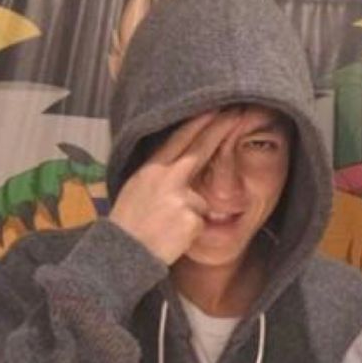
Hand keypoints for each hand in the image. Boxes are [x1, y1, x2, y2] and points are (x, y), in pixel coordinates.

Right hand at [110, 112, 234, 264]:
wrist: (123, 254)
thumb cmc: (130, 224)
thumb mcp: (136, 190)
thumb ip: (160, 176)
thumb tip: (181, 165)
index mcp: (150, 170)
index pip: (179, 140)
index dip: (198, 123)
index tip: (215, 108)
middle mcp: (166, 179)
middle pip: (199, 150)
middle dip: (220, 129)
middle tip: (238, 113)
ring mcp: (180, 197)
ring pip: (201, 200)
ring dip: (190, 216)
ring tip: (166, 228)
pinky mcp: (191, 218)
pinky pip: (200, 222)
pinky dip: (191, 232)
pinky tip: (172, 237)